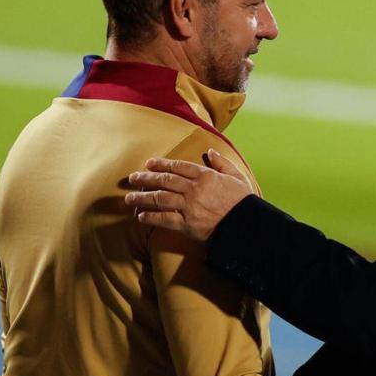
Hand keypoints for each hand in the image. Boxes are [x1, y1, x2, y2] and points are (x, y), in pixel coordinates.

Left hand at [125, 149, 252, 241]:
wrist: (246, 224)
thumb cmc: (243, 201)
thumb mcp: (237, 176)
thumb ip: (222, 163)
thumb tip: (211, 151)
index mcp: (205, 176)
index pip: (178, 167)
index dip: (162, 164)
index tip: (149, 163)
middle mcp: (194, 189)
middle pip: (164, 180)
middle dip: (146, 178)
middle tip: (132, 178)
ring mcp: (189, 206)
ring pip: (160, 198)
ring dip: (142, 197)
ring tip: (129, 198)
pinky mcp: (187, 224)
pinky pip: (164, 219)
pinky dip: (151, 217)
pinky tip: (141, 216)